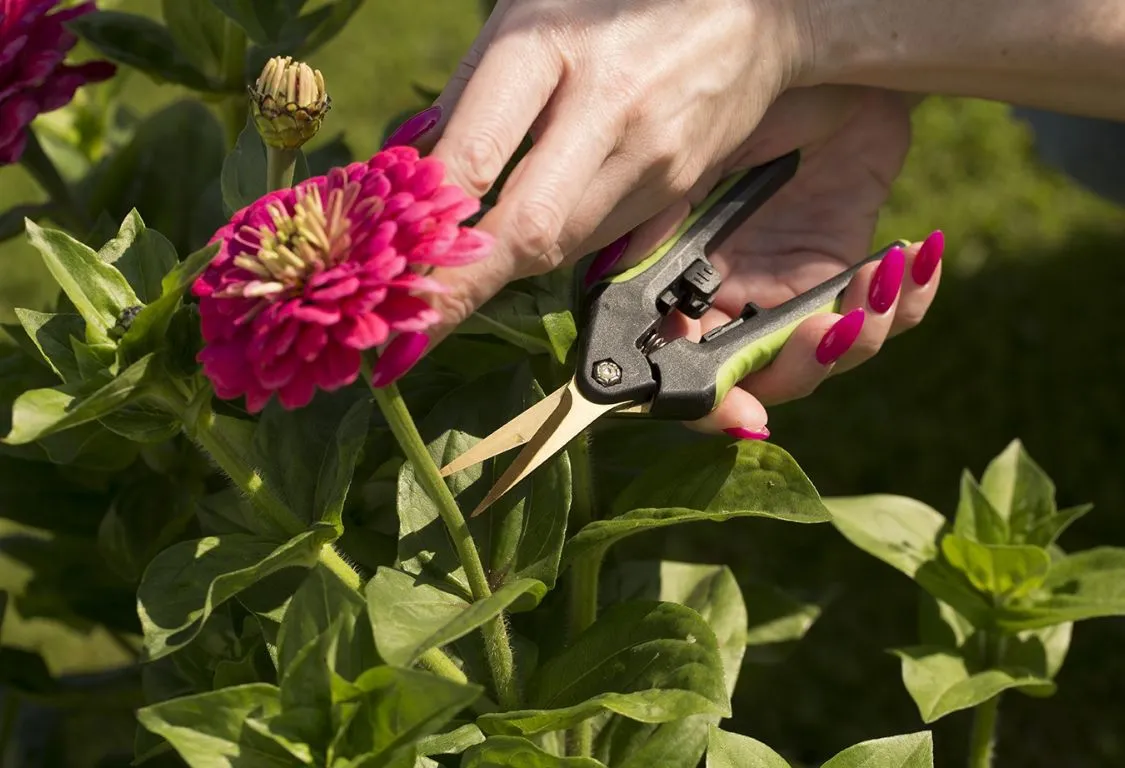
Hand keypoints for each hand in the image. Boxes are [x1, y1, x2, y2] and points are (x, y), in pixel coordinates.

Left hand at [392, 0, 811, 338]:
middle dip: (466, 287)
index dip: (433, 235)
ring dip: (508, 267)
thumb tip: (412, 177)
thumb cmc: (614, 3)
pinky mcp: (676, 186)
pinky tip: (533, 233)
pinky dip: (557, 245)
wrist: (748, 16)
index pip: (476, 162)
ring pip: (563, 246)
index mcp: (547, 45)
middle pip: (531, 229)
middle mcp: (605, 105)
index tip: (392, 282)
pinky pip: (601, 238)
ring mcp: (650, 154)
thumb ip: (469, 98)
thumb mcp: (527, 14)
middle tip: (416, 324)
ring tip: (462, 274)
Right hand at [608, 86, 943, 436]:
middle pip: (761, 381)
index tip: (740, 410)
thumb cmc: (740, 99)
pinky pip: (892, 318)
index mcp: (687, 291)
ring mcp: (797, 295)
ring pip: (829, 360)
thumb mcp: (691, 159)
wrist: (818, 59)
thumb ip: (654, 229)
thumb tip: (616, 292)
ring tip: (879, 276)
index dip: (708, 403)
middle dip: (798, 371)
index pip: (687, 370)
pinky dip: (910, 300)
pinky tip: (912, 255)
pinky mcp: (854, 276)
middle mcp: (737, 304)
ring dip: (861, 331)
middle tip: (825, 334)